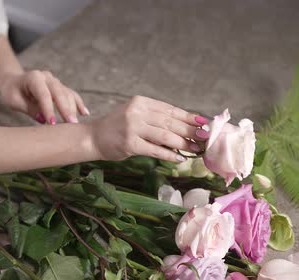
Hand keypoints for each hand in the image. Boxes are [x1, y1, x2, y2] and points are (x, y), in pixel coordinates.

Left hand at [0, 70, 88, 123]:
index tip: (52, 123)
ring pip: (67, 94)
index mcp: (34, 78)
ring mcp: (55, 81)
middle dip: (65, 109)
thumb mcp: (14, 101)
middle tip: (71, 124)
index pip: (43, 94)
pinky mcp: (60, 88)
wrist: (14, 82)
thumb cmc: (12, 92)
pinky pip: (71, 95)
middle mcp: (47, 77)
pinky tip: (85, 113)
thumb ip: (28, 108)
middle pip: (59, 93)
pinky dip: (78, 104)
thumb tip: (42, 119)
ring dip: (72, 109)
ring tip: (75, 124)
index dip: (48, 109)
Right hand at [88, 96, 210, 162]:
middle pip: (170, 122)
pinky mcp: (129, 144)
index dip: (189, 117)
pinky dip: (169, 155)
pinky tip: (179, 158)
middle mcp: (137, 112)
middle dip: (190, 131)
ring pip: (165, 136)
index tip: (204, 123)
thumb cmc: (119, 127)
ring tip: (195, 149)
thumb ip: (156, 118)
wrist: (94, 137)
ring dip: (183, 144)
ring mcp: (132, 128)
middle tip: (204, 138)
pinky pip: (155, 150)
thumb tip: (186, 126)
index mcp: (141, 102)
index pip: (170, 109)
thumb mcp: (136, 115)